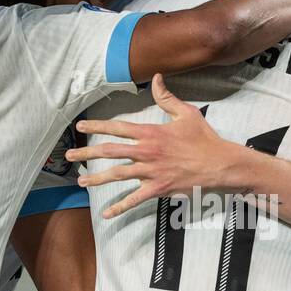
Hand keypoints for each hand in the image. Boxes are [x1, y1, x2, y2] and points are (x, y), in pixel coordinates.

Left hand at [71, 73, 242, 217]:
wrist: (220, 164)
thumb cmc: (204, 138)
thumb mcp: (186, 113)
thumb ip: (166, 98)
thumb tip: (156, 78)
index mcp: (151, 133)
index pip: (118, 127)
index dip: (97, 126)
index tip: (80, 126)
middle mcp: (147, 151)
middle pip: (110, 151)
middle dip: (87, 153)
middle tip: (69, 155)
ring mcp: (151, 171)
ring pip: (117, 175)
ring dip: (97, 179)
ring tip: (81, 181)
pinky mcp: (158, 188)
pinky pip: (135, 199)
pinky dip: (120, 206)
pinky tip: (106, 213)